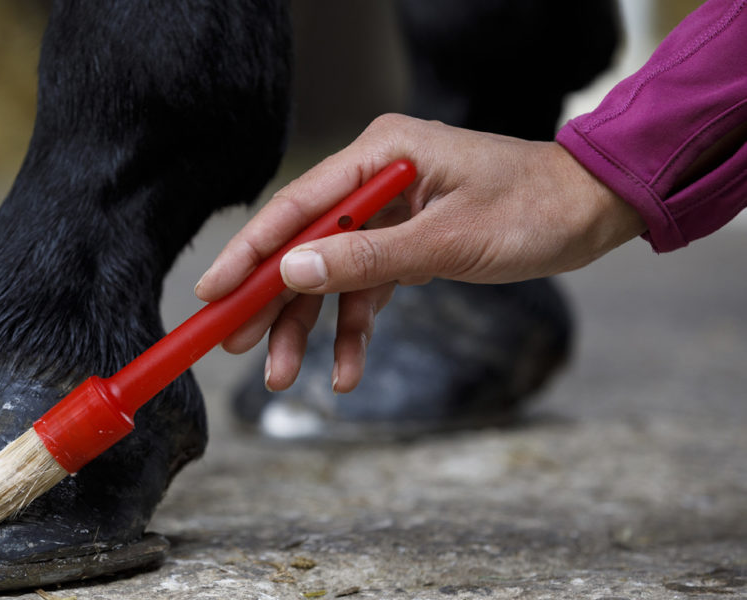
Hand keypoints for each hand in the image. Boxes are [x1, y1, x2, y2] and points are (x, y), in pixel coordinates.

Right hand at [194, 114, 646, 393]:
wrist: (593, 212)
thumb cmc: (534, 210)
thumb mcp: (448, 240)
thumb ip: (367, 257)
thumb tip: (292, 272)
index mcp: (382, 153)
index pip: (297, 205)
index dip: (250, 252)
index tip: (211, 291)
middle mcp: (377, 176)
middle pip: (305, 244)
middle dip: (272, 300)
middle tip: (234, 344)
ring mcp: (389, 210)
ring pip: (331, 274)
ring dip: (310, 326)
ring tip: (284, 375)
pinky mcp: (405, 240)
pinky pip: (366, 287)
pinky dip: (356, 327)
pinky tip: (345, 368)